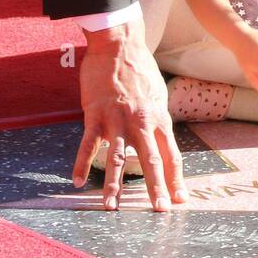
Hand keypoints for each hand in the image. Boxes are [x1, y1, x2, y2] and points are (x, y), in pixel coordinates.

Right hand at [73, 20, 188, 211]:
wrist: (118, 45)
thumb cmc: (139, 69)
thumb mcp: (157, 94)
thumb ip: (158, 118)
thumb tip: (161, 138)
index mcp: (159, 119)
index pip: (172, 155)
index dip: (176, 179)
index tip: (180, 200)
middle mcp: (142, 123)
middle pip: (152, 162)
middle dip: (156, 189)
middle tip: (159, 211)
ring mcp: (118, 120)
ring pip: (118, 159)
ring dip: (115, 186)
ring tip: (111, 208)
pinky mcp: (96, 115)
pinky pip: (88, 144)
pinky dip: (81, 164)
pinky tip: (77, 182)